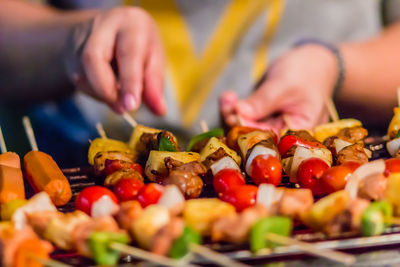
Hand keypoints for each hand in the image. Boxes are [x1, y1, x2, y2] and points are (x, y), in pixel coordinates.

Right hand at [66, 7, 164, 114]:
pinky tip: (106, 90)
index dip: (130, 81)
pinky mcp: (70, 53)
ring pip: (82, 73)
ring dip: (100, 94)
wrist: (113, 28)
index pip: (128, 52)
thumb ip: (154, 85)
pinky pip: (78, 80)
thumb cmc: (140, 45)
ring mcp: (81, 37)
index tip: (131, 105)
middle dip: (107, 90)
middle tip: (123, 109)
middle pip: (93, 58)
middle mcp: (103, 25)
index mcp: (131, 23)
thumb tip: (159, 110)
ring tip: (118, 99)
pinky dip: (94, 92)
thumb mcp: (153, 59)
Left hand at [220, 44, 337, 132]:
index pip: (270, 139)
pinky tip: (228, 97)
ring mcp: (272, 126)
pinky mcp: (262, 118)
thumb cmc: (305, 72)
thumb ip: (263, 101)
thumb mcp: (284, 84)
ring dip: (231, 114)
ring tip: (226, 98)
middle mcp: (284, 134)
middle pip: (255, 137)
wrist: (311, 61)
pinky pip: (244, 119)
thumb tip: (238, 113)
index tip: (233, 116)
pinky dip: (234, 108)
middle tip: (227, 104)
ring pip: (245, 128)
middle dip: (236, 122)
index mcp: (299, 132)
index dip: (249, 130)